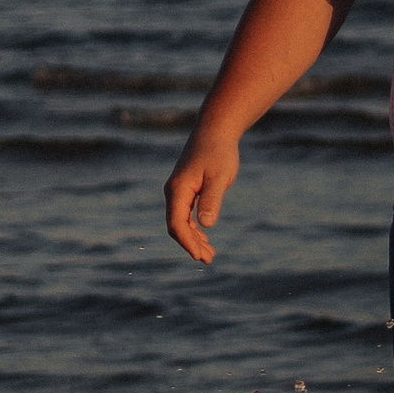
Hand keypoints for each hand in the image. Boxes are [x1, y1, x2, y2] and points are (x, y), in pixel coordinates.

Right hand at [164, 135, 238, 263]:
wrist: (216, 132)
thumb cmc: (219, 153)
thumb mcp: (219, 178)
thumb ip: (212, 200)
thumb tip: (205, 225)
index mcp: (178, 190)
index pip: (177, 223)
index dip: (187, 242)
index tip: (199, 256)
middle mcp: (174, 192)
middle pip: (177, 226)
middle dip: (191, 244)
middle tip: (208, 260)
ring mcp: (179, 191)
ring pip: (181, 222)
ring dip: (194, 239)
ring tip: (210, 255)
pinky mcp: (187, 190)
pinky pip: (186, 215)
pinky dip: (195, 229)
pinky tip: (205, 239)